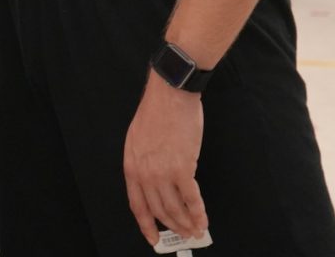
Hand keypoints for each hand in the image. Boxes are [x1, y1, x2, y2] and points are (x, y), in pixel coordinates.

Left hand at [123, 73, 207, 246]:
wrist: (170, 95)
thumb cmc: (156, 113)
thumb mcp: (137, 140)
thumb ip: (143, 164)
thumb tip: (155, 185)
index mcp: (131, 166)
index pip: (137, 205)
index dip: (146, 225)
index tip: (153, 238)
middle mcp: (145, 173)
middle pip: (159, 210)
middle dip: (173, 226)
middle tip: (184, 234)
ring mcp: (163, 172)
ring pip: (175, 208)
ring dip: (187, 223)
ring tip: (196, 230)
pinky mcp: (183, 168)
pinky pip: (191, 198)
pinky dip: (198, 212)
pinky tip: (203, 218)